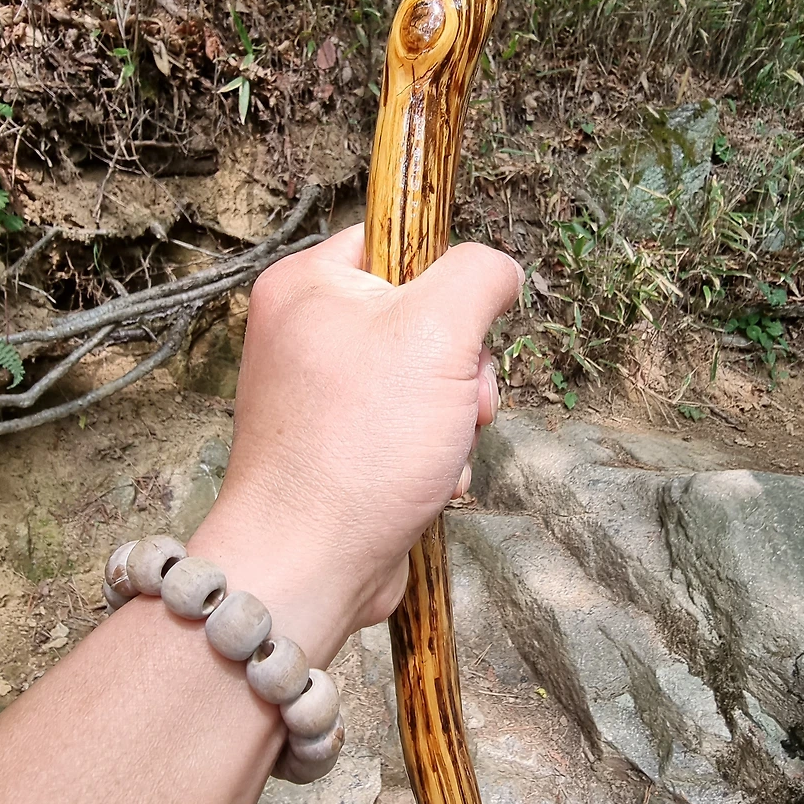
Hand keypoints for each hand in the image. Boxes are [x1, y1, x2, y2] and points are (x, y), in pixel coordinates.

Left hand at [193, 224, 520, 648]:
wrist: (309, 564)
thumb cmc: (358, 448)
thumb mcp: (436, 332)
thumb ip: (477, 276)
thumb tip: (499, 271)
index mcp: (306, 284)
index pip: (395, 239)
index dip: (444, 278)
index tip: (462, 322)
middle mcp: (303, 333)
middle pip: (422, 315)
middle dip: (461, 366)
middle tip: (458, 401)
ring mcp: (319, 395)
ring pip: (425, 379)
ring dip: (454, 418)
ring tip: (441, 451)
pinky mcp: (337, 447)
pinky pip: (406, 429)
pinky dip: (431, 456)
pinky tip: (428, 483)